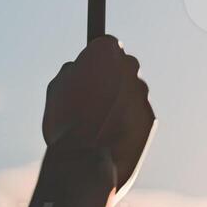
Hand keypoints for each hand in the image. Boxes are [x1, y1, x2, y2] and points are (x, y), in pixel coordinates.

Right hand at [41, 35, 155, 187]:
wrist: (85, 162)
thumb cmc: (66, 123)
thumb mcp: (57, 88)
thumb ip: (73, 69)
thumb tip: (79, 66)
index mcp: (106, 50)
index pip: (107, 44)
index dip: (97, 59)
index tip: (92, 69)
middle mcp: (129, 66)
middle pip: (123, 66)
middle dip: (112, 78)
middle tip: (93, 98)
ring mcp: (142, 91)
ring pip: (130, 92)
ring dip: (118, 103)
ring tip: (97, 125)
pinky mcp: (150, 116)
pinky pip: (136, 115)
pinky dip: (126, 123)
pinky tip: (110, 136)